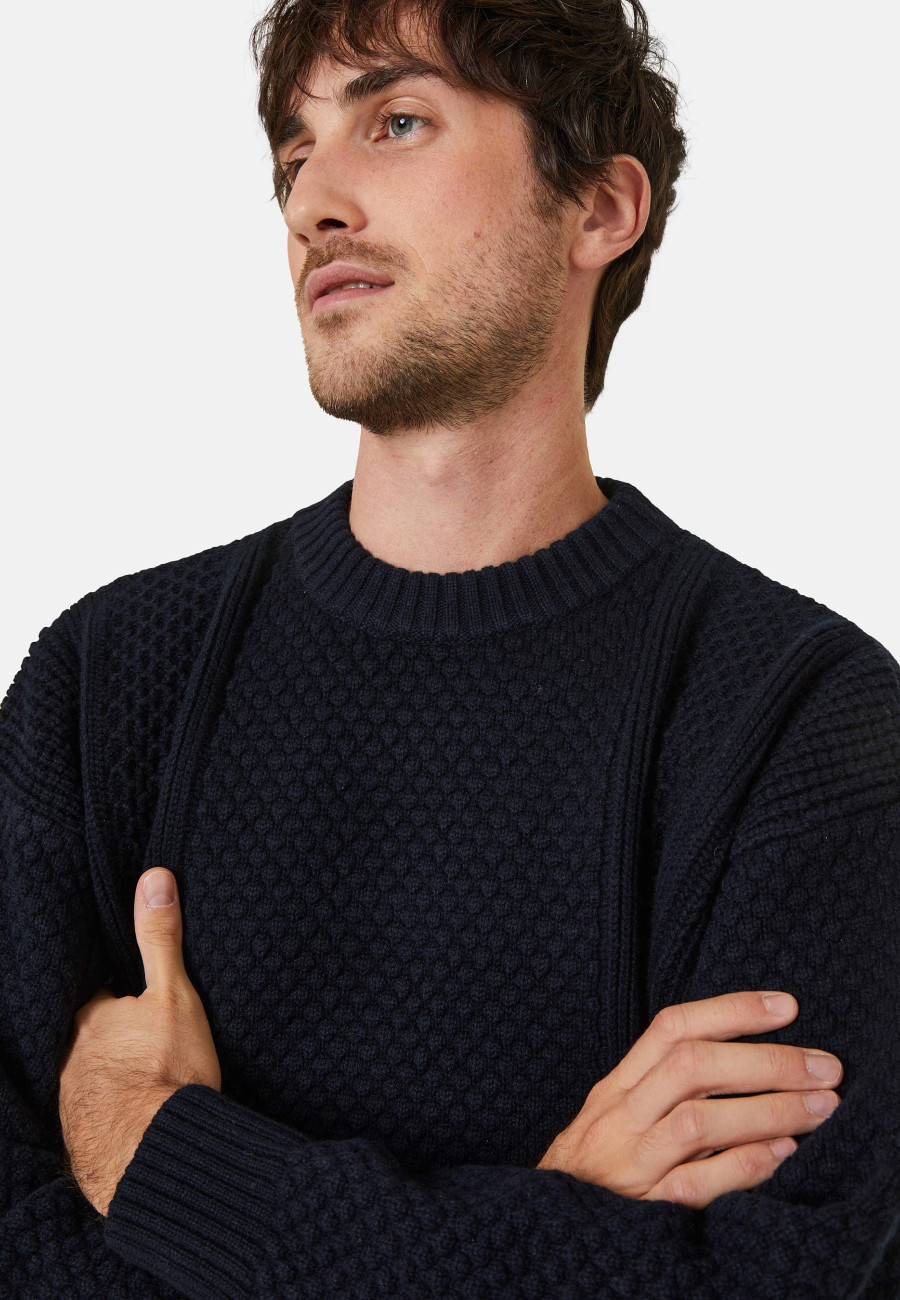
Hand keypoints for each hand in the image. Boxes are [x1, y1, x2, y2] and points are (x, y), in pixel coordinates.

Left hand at [58, 867, 221, 1216]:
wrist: (155, 1154)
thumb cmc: (168, 1070)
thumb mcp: (174, 994)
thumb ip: (160, 939)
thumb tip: (153, 878)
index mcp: (91, 1020)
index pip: (99, 998)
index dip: (118, 996)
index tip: (136, 999)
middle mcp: (69, 1059)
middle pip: (87, 1039)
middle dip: (108, 1040)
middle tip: (140, 1043)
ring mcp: (71, 1103)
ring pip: (85, 1079)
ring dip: (106, 1079)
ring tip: (137, 1082)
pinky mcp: (81, 1142)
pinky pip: (91, 1119)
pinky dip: (107, 1116)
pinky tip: (129, 1121)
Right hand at [536, 990, 842, 1208]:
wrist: (538, 1226)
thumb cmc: (594, 1170)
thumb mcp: (618, 1115)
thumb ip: (664, 1088)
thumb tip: (747, 1059)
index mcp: (617, 1086)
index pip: (672, 1028)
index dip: (732, 1010)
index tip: (787, 1007)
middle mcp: (620, 1115)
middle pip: (692, 1067)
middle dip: (766, 1061)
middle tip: (825, 1066)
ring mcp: (630, 1162)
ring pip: (697, 1121)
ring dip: (767, 1109)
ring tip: (819, 1108)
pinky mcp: (642, 1209)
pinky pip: (694, 1184)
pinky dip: (742, 1166)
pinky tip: (781, 1154)